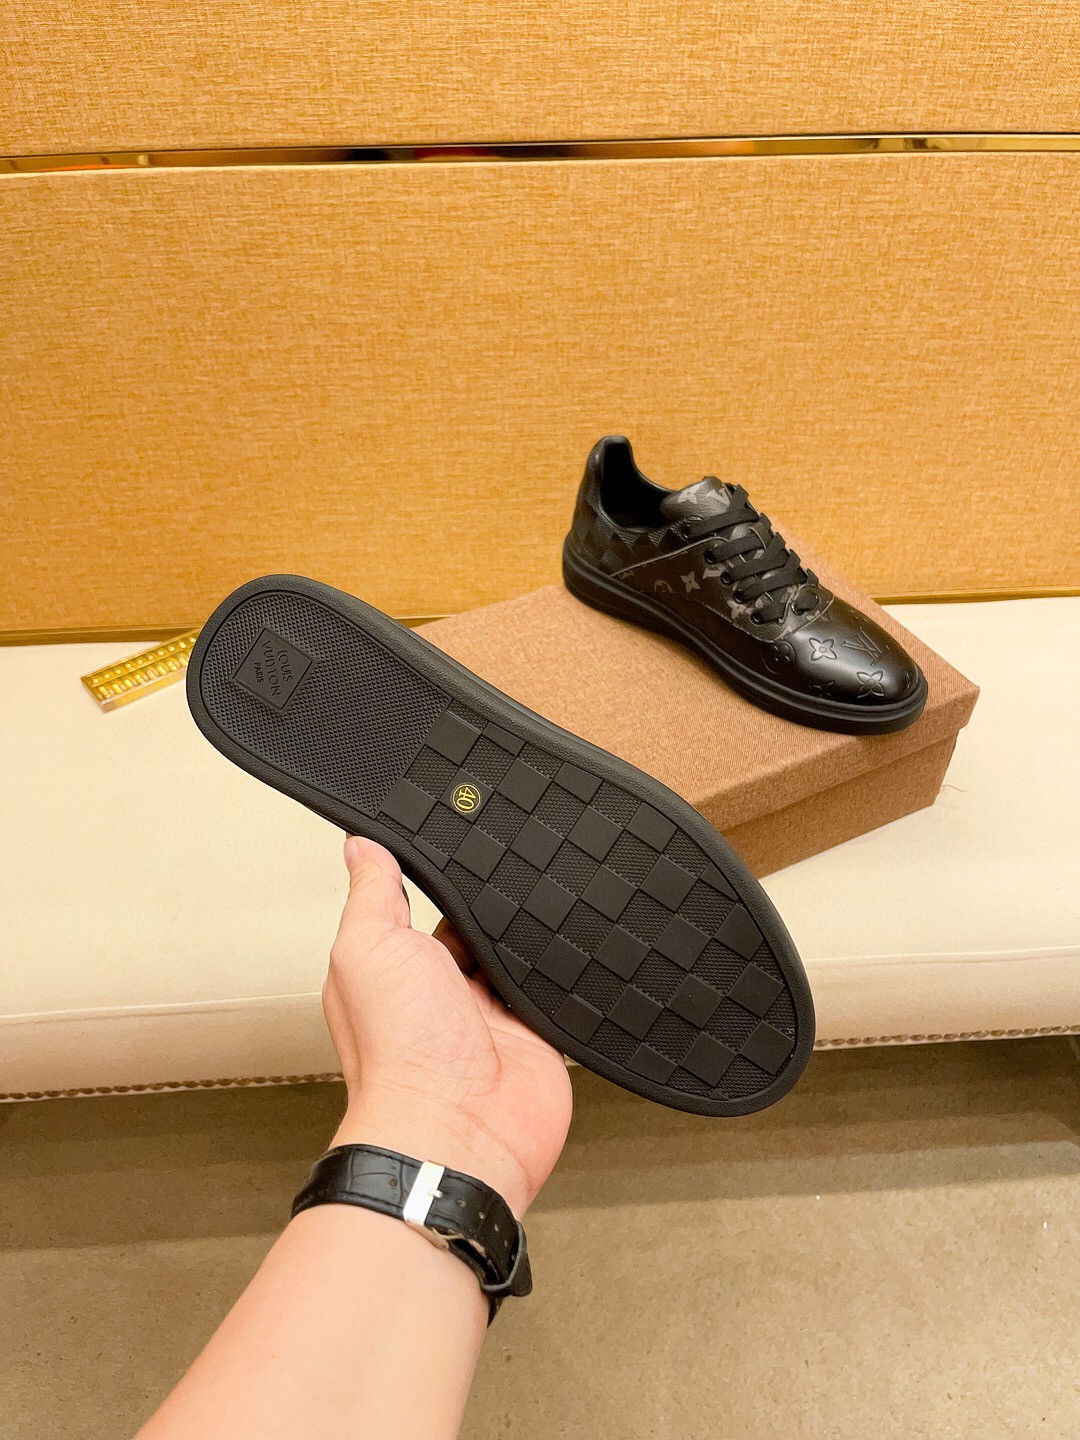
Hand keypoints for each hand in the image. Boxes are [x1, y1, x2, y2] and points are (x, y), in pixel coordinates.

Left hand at [322, 837, 573, 1216]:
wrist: (460, 1132)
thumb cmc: (399, 1054)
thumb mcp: (369, 948)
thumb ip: (372, 895)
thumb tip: (360, 847)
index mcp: (395, 968)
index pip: (420, 906)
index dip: (439, 876)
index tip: (460, 833)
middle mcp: (442, 992)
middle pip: (476, 927)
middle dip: (491, 904)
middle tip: (513, 862)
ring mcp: (491, 1016)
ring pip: (518, 954)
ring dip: (527, 936)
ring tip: (545, 897)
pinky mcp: (537, 1035)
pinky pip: (554, 990)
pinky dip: (561, 971)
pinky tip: (567, 944)